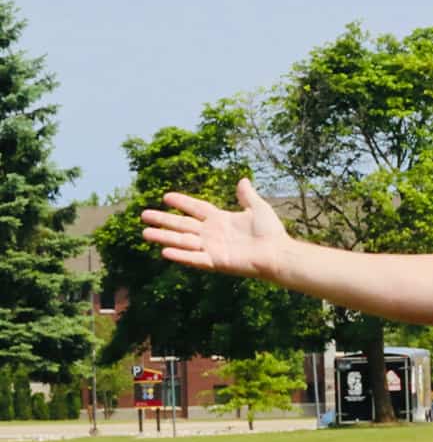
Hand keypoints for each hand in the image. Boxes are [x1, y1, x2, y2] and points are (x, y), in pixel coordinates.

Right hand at [140, 178, 288, 279]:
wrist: (279, 253)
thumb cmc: (271, 232)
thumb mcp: (258, 208)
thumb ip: (247, 196)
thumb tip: (243, 179)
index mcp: (221, 220)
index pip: (196, 208)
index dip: (182, 203)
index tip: (166, 196)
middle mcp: (213, 234)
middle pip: (183, 225)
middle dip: (164, 220)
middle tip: (144, 215)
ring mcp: (213, 248)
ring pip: (183, 241)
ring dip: (164, 237)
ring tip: (145, 233)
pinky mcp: (216, 262)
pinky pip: (195, 258)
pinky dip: (181, 255)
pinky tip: (165, 251)